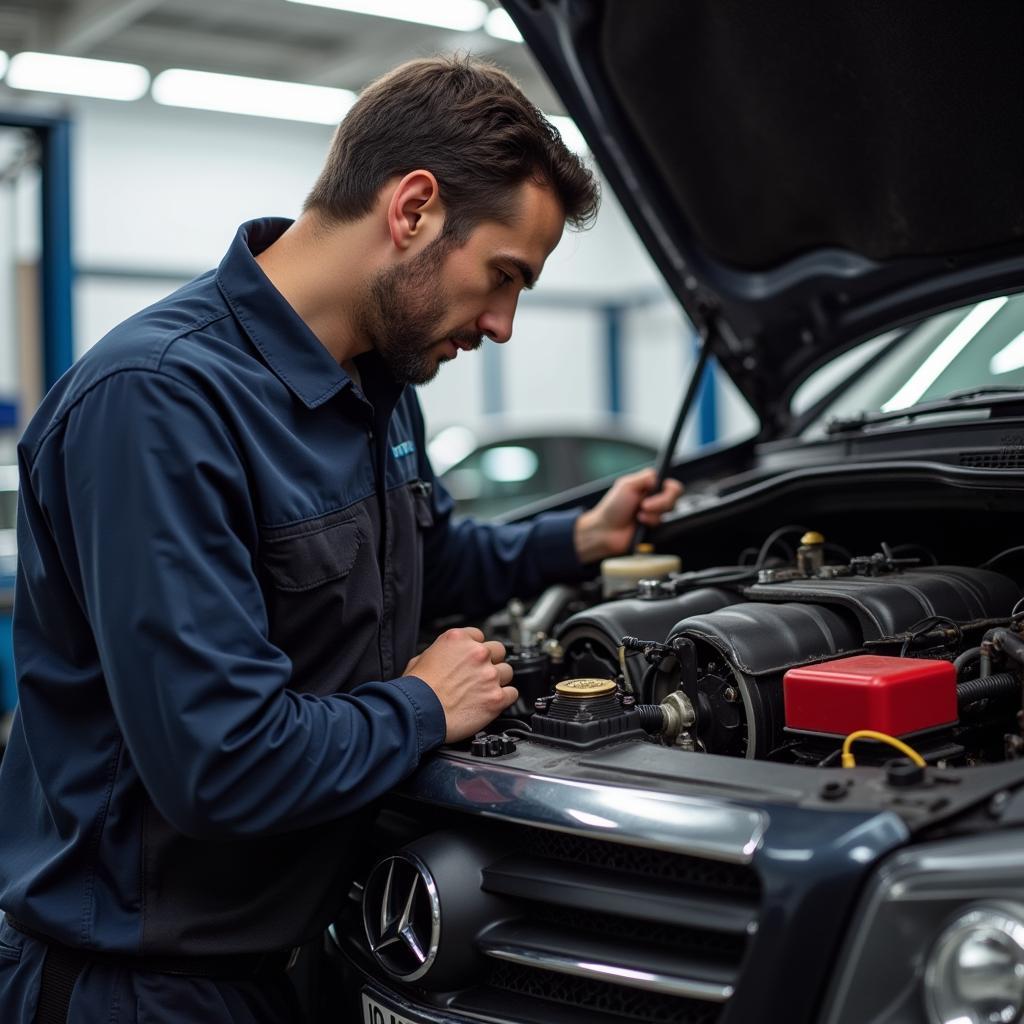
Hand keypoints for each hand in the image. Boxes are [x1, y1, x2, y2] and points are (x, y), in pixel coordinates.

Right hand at [403, 627, 516, 741]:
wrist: (418, 714)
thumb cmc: (415, 691)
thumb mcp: (419, 659)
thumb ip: (439, 653)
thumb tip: (442, 659)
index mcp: (458, 639)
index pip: (479, 636)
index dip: (475, 649)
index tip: (473, 659)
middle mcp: (477, 653)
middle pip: (498, 651)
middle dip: (490, 662)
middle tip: (479, 676)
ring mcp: (489, 675)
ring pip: (507, 672)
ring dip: (497, 681)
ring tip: (483, 691)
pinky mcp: (496, 697)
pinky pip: (513, 693)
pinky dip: (505, 699)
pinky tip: (493, 702)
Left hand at [573, 467, 683, 562]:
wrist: (606, 531)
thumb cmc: (612, 508)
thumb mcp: (627, 485)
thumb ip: (646, 477)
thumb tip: (659, 476)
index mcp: (648, 485)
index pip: (670, 483)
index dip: (668, 488)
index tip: (656, 491)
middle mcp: (654, 497)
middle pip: (673, 496)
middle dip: (659, 502)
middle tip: (643, 505)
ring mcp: (655, 512)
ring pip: (669, 510)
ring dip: (652, 513)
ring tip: (638, 516)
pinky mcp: (654, 526)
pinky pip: (662, 523)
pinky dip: (651, 523)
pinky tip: (640, 523)